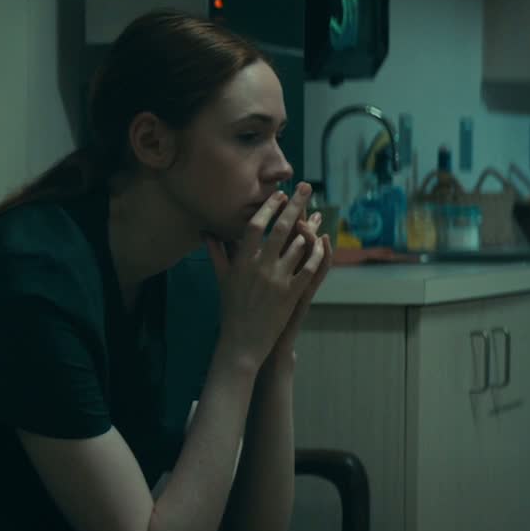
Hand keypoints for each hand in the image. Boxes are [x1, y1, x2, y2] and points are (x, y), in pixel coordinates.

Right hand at [205, 183, 321, 372]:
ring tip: (317, 214)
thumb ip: (217, 253)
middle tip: (306, 187)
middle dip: (295, 205)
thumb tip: (206, 232)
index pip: (255, 227)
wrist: (242, 343)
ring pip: (298, 247)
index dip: (268, 208)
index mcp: (241, 262)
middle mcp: (259, 268)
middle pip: (281, 229)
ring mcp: (277, 281)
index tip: (279, 194)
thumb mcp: (222, 279)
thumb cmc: (231, 310)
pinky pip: (309, 269)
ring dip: (309, 229)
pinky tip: (323, 243)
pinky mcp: (292, 295)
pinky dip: (317, 255)